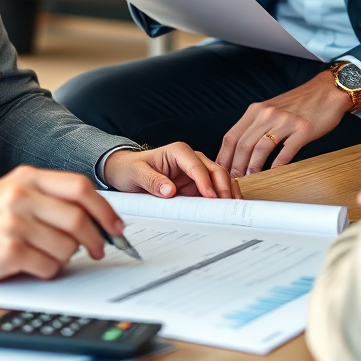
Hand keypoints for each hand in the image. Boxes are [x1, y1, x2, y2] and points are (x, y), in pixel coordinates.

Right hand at [0, 165, 124, 283]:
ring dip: (67, 257)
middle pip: (78, 218)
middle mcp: (22, 197)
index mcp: (28, 178)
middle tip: (99, 249)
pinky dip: (49, 270)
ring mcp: (14, 224)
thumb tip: (95, 215)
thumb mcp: (15, 192)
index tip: (115, 226)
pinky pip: (48, 266)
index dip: (104, 209)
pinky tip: (35, 265)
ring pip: (66, 246)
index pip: (80, 187)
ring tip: (51, 255)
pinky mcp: (7, 252)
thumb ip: (50, 196)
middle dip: (96, 238)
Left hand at [103, 143, 236, 198]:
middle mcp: (190, 160)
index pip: (196, 165)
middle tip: (226, 205)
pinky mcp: (196, 186)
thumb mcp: (136, 173)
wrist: (127, 171)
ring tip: (233, 208)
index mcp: (178, 152)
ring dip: (227, 192)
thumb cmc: (131, 168)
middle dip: (223, 187)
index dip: (205, 181)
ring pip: (219, 180)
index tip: (210, 196)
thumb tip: (170, 191)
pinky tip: (227, 208)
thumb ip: (152, 180)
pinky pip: (214, 190)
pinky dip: (222, 198)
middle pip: (214, 170)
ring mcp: (195, 173)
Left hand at [217, 71, 350, 176]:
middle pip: (243, 144)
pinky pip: (287, 149)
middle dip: (235, 167)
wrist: (327, 91)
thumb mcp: (271, 110)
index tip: (220, 172)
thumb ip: (256, 126)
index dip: (223, 157)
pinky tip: (274, 173)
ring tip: (250, 180)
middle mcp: (267, 114)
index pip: (231, 136)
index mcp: (256, 110)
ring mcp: (285, 121)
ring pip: (260, 147)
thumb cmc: (300, 104)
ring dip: (253, 167)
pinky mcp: (303, 128)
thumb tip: (241, 152)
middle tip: (233, 182)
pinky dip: (278, 164)